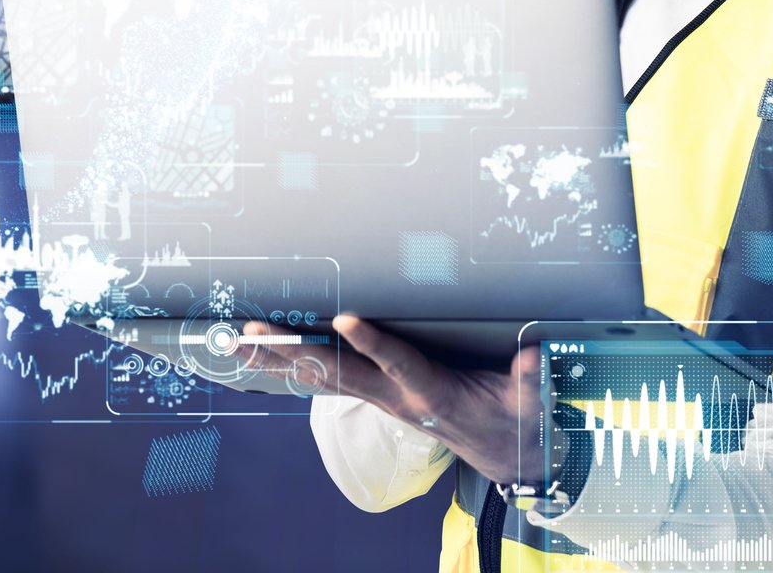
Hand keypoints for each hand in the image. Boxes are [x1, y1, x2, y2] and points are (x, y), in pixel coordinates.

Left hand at [238, 313, 547, 485]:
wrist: (502, 455)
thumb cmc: (512, 421)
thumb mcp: (527, 406)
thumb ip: (527, 382)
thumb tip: (531, 356)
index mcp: (431, 393)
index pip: (399, 362)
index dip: (372, 342)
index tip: (345, 318)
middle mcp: (395, 396)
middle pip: (338, 372)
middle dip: (296, 349)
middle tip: (256, 330)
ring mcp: (381, 396)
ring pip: (324, 375)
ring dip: (281, 356)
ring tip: (240, 338)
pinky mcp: (376, 393)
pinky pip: (329, 377)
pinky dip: (295, 363)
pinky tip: (265, 351)